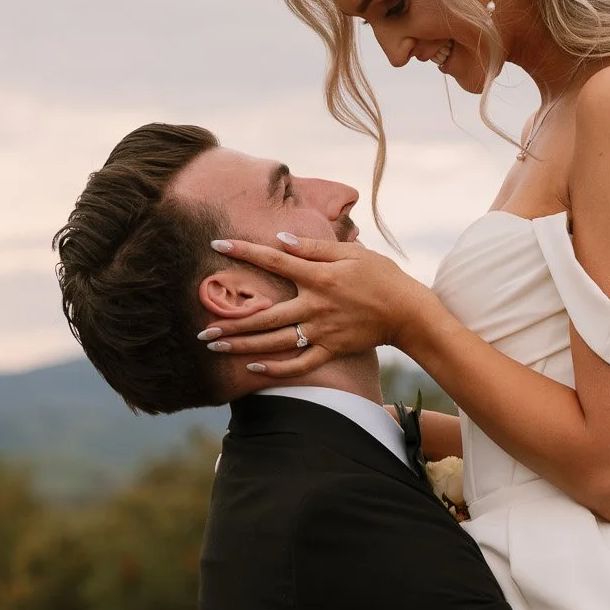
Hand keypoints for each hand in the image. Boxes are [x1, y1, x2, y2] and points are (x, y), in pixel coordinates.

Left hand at [198, 232, 433, 376]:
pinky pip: (299, 364)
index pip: (275, 260)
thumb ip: (315, 247)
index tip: (217, 244)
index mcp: (319, 277)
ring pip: (275, 342)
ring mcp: (322, 332)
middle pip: (265, 315)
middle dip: (231, 322)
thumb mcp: (351, 253)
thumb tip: (281, 240)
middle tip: (202, 328)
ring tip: (214, 346)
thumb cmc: (381, 276)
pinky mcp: (331, 350)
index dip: (245, 251)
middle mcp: (315, 306)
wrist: (408, 312)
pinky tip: (252, 368)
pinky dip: (275, 369)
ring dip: (242, 346)